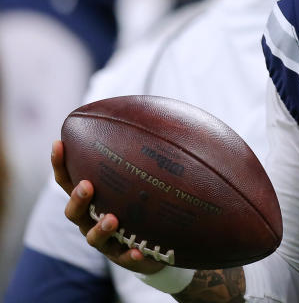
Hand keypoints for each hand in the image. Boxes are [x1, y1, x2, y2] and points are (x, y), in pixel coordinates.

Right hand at [51, 140, 164, 273]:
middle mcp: (92, 220)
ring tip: (113, 219)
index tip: (59, 143)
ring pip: (94, 237)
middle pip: (74, 212)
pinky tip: (139, 251)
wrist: (156, 247)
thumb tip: (155, 120)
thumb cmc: (140, 208)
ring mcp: (106, 241)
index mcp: (91, 201)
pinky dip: (129, 255)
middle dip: (77, 198)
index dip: (60, 165)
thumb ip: (139, 158)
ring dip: (101, 228)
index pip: (69, 182)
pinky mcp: (124, 257)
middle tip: (87, 185)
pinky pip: (124, 259)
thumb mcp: (138, 181)